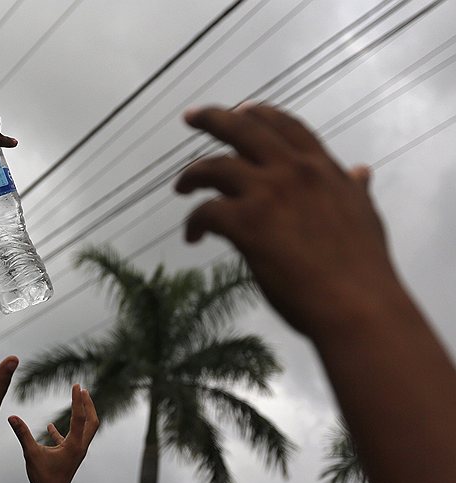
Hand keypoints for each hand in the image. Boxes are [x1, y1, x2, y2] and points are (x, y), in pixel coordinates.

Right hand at [8, 384, 98, 482]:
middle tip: (83, 390)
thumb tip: (11, 417)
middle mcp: (80, 447)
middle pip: (92, 421)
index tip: (77, 386)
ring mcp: (77, 451)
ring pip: (85, 429)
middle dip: (88, 405)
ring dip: (81, 415)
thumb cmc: (43, 478)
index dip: (78, 400)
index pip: (79, 418)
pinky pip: (70, 439)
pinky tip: (49, 427)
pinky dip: (64, 430)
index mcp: (74, 445)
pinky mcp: (71, 456)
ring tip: (77, 401)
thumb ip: (22, 434)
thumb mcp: (31, 453)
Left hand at [175, 104, 394, 336]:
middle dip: (212, 118)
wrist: (359, 307)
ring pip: (214, 166)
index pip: (286, 126)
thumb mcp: (365, 217)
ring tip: (181, 188)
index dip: (259, 114)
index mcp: (322, 169)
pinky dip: (193, 222)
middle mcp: (293, 172)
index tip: (240, 110)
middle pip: (242, 129)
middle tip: (190, 117)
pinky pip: (205, 211)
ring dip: (192, 174)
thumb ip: (353, 190)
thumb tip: (362, 171)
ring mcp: (268, 194)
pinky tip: (192, 238)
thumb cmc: (364, 271)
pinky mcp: (246, 223)